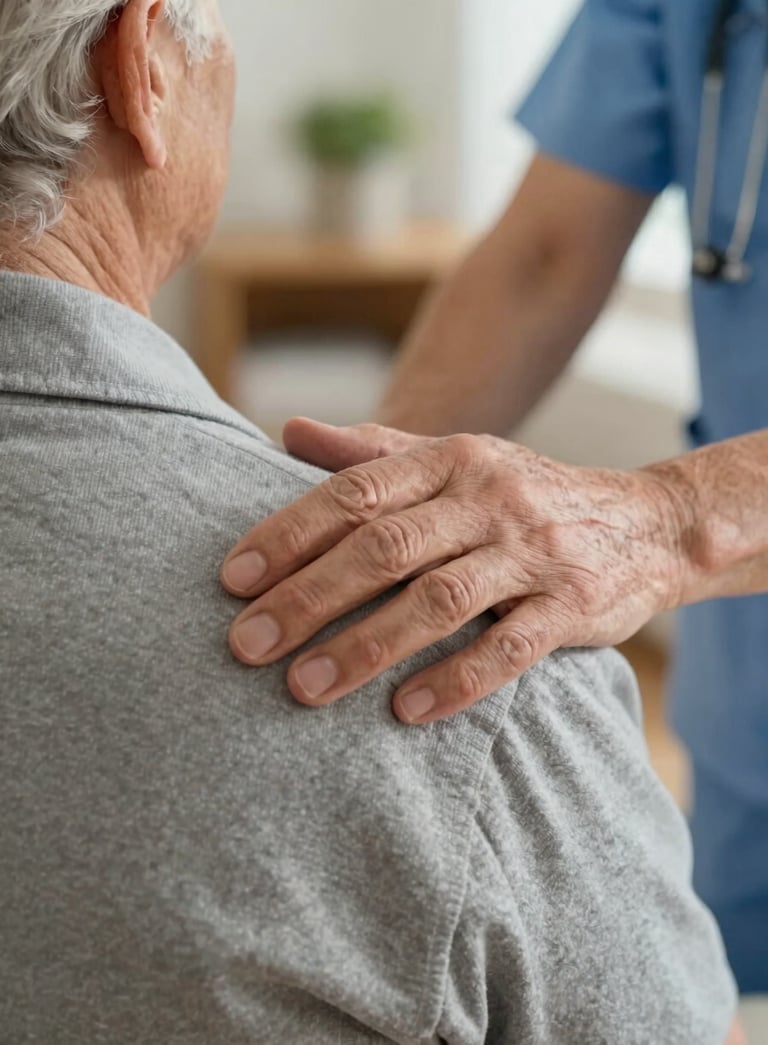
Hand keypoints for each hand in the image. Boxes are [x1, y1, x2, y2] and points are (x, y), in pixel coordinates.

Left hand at [221, 419, 686, 724]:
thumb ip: (373, 452)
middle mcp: (488, 499)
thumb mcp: (454, 461)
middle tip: (246, 644)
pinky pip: (510, 648)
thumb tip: (288, 430)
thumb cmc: (523, 496)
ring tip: (305, 688)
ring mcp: (533, 552)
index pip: (356, 492)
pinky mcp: (572, 606)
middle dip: (309, 598)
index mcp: (450, 461)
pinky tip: (406, 711)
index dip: (290, 533)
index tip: (233, 579)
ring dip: (367, 646)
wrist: (645, 523)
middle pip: (385, 548)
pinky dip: (457, 679)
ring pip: (439, 600)